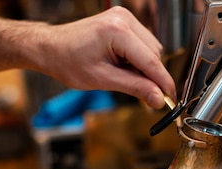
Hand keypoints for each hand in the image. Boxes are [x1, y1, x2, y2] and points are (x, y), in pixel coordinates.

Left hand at [35, 6, 175, 107]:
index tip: (170, 98)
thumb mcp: (103, 80)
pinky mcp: (123, 21)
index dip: (163, 83)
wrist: (50, 48)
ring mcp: (124, 17)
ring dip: (144, 66)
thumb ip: (135, 88)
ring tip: (122, 75)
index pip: (151, 61)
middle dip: (151, 75)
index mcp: (117, 32)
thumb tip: (157, 98)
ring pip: (151, 49)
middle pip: (154, 54)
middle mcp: (123, 20)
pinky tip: (122, 65)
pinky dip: (138, 58)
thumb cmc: (68, 61)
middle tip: (143, 94)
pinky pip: (142, 43)